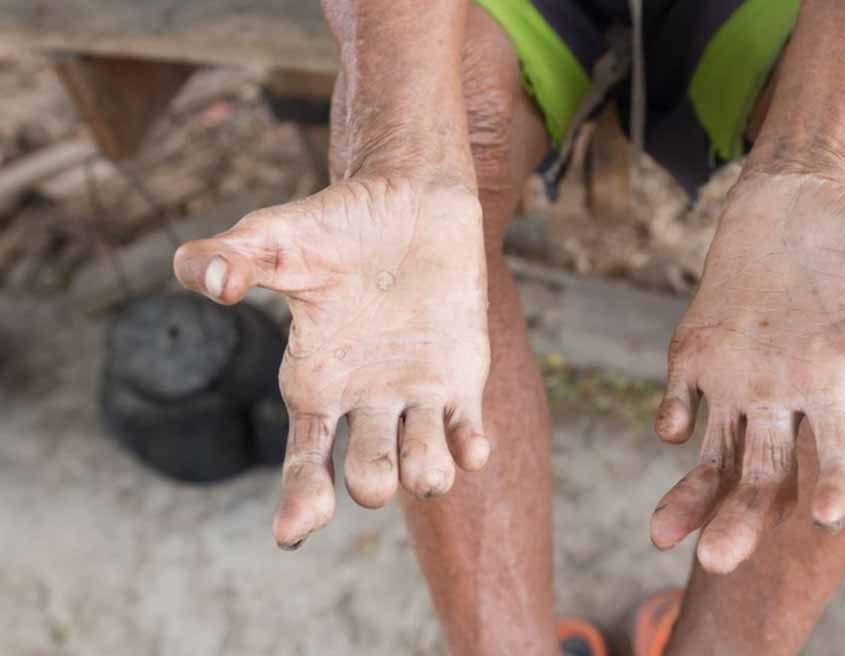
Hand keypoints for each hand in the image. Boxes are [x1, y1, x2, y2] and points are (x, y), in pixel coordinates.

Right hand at [174, 177, 489, 548]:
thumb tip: (204, 280)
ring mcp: (414, 394)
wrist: (411, 197)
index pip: (304, 460)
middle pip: (366, 476)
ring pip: (422, 466)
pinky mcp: (460, 379)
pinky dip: (471, 450)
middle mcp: (364, 401)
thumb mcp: (276, 236)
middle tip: (373, 475)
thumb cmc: (338, 222)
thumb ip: (230, 256)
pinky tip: (472, 448)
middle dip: (370, 483)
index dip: (299, 500)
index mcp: (315, 383)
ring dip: (426, 476)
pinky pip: (467, 433)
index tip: (294, 532)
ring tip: (427, 469)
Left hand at [650, 172, 844, 572]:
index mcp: (836, 389)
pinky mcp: (696, 352)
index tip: (828, 513)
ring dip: (693, 498)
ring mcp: (737, 380)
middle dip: (741, 520)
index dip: (836, 484)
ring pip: (714, 456)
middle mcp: (785, 398)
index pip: (838, 456)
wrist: (795, 198)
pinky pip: (678, 400)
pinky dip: (671, 415)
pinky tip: (672, 424)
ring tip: (663, 537)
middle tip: (717, 563)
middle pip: (763, 478)